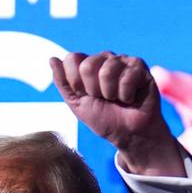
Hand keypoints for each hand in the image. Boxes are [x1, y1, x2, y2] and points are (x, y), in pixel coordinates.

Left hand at [49, 52, 183, 176]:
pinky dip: (126, 95)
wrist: (128, 134)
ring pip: (107, 72)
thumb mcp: (76, 103)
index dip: (76, 83)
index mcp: (87, 64)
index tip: (85, 96)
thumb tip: (52, 59)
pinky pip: (126, 78)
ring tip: (117, 99)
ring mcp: (122, 61)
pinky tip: (130, 98)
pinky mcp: (139, 67)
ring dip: (110, 94)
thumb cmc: (103, 119)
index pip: (72, 59)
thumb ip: (62, 82)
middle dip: (93, 90)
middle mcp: (104, 58)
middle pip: (87, 66)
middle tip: (103, 99)